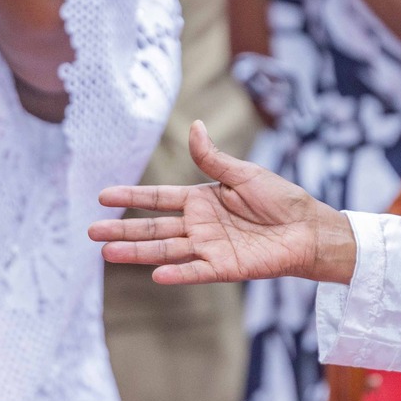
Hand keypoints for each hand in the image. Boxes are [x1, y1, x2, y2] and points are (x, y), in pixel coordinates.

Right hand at [91, 121, 356, 285]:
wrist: (309, 228)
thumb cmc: (281, 199)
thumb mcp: (244, 174)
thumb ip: (214, 158)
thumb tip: (193, 126)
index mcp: (202, 200)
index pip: (158, 199)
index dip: (131, 197)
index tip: (103, 196)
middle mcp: (199, 225)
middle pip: (153, 228)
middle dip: (122, 230)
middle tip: (91, 231)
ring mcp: (209, 247)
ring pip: (165, 250)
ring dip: (137, 252)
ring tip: (107, 253)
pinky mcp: (225, 267)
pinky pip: (196, 270)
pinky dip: (178, 272)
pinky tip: (155, 274)